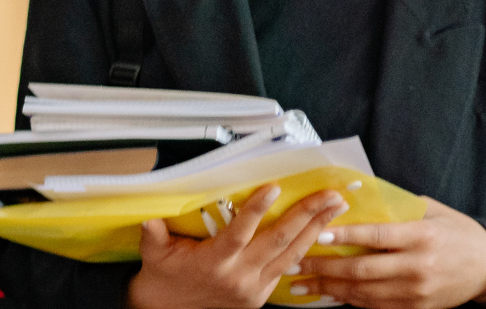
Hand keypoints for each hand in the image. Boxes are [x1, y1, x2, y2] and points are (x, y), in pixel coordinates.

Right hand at [127, 185, 348, 308]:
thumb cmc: (163, 278)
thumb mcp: (153, 254)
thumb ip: (154, 234)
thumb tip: (150, 219)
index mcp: (212, 263)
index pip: (239, 233)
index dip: (256, 210)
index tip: (273, 188)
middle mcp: (237, 276)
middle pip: (278, 242)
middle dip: (307, 216)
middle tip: (329, 196)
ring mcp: (252, 289)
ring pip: (291, 256)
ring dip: (316, 230)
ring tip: (335, 209)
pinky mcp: (259, 296)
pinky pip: (286, 270)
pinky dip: (305, 251)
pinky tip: (319, 234)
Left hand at [296, 197, 485, 307]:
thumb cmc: (457, 232)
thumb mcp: (433, 212)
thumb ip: (396, 207)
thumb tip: (354, 194)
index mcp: (422, 236)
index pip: (377, 236)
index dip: (345, 236)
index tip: (316, 232)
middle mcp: (418, 266)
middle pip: (363, 269)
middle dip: (323, 267)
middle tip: (293, 262)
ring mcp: (416, 290)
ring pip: (364, 292)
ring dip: (328, 288)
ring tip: (299, 283)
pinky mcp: (415, 307)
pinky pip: (375, 305)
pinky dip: (348, 299)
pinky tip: (327, 294)